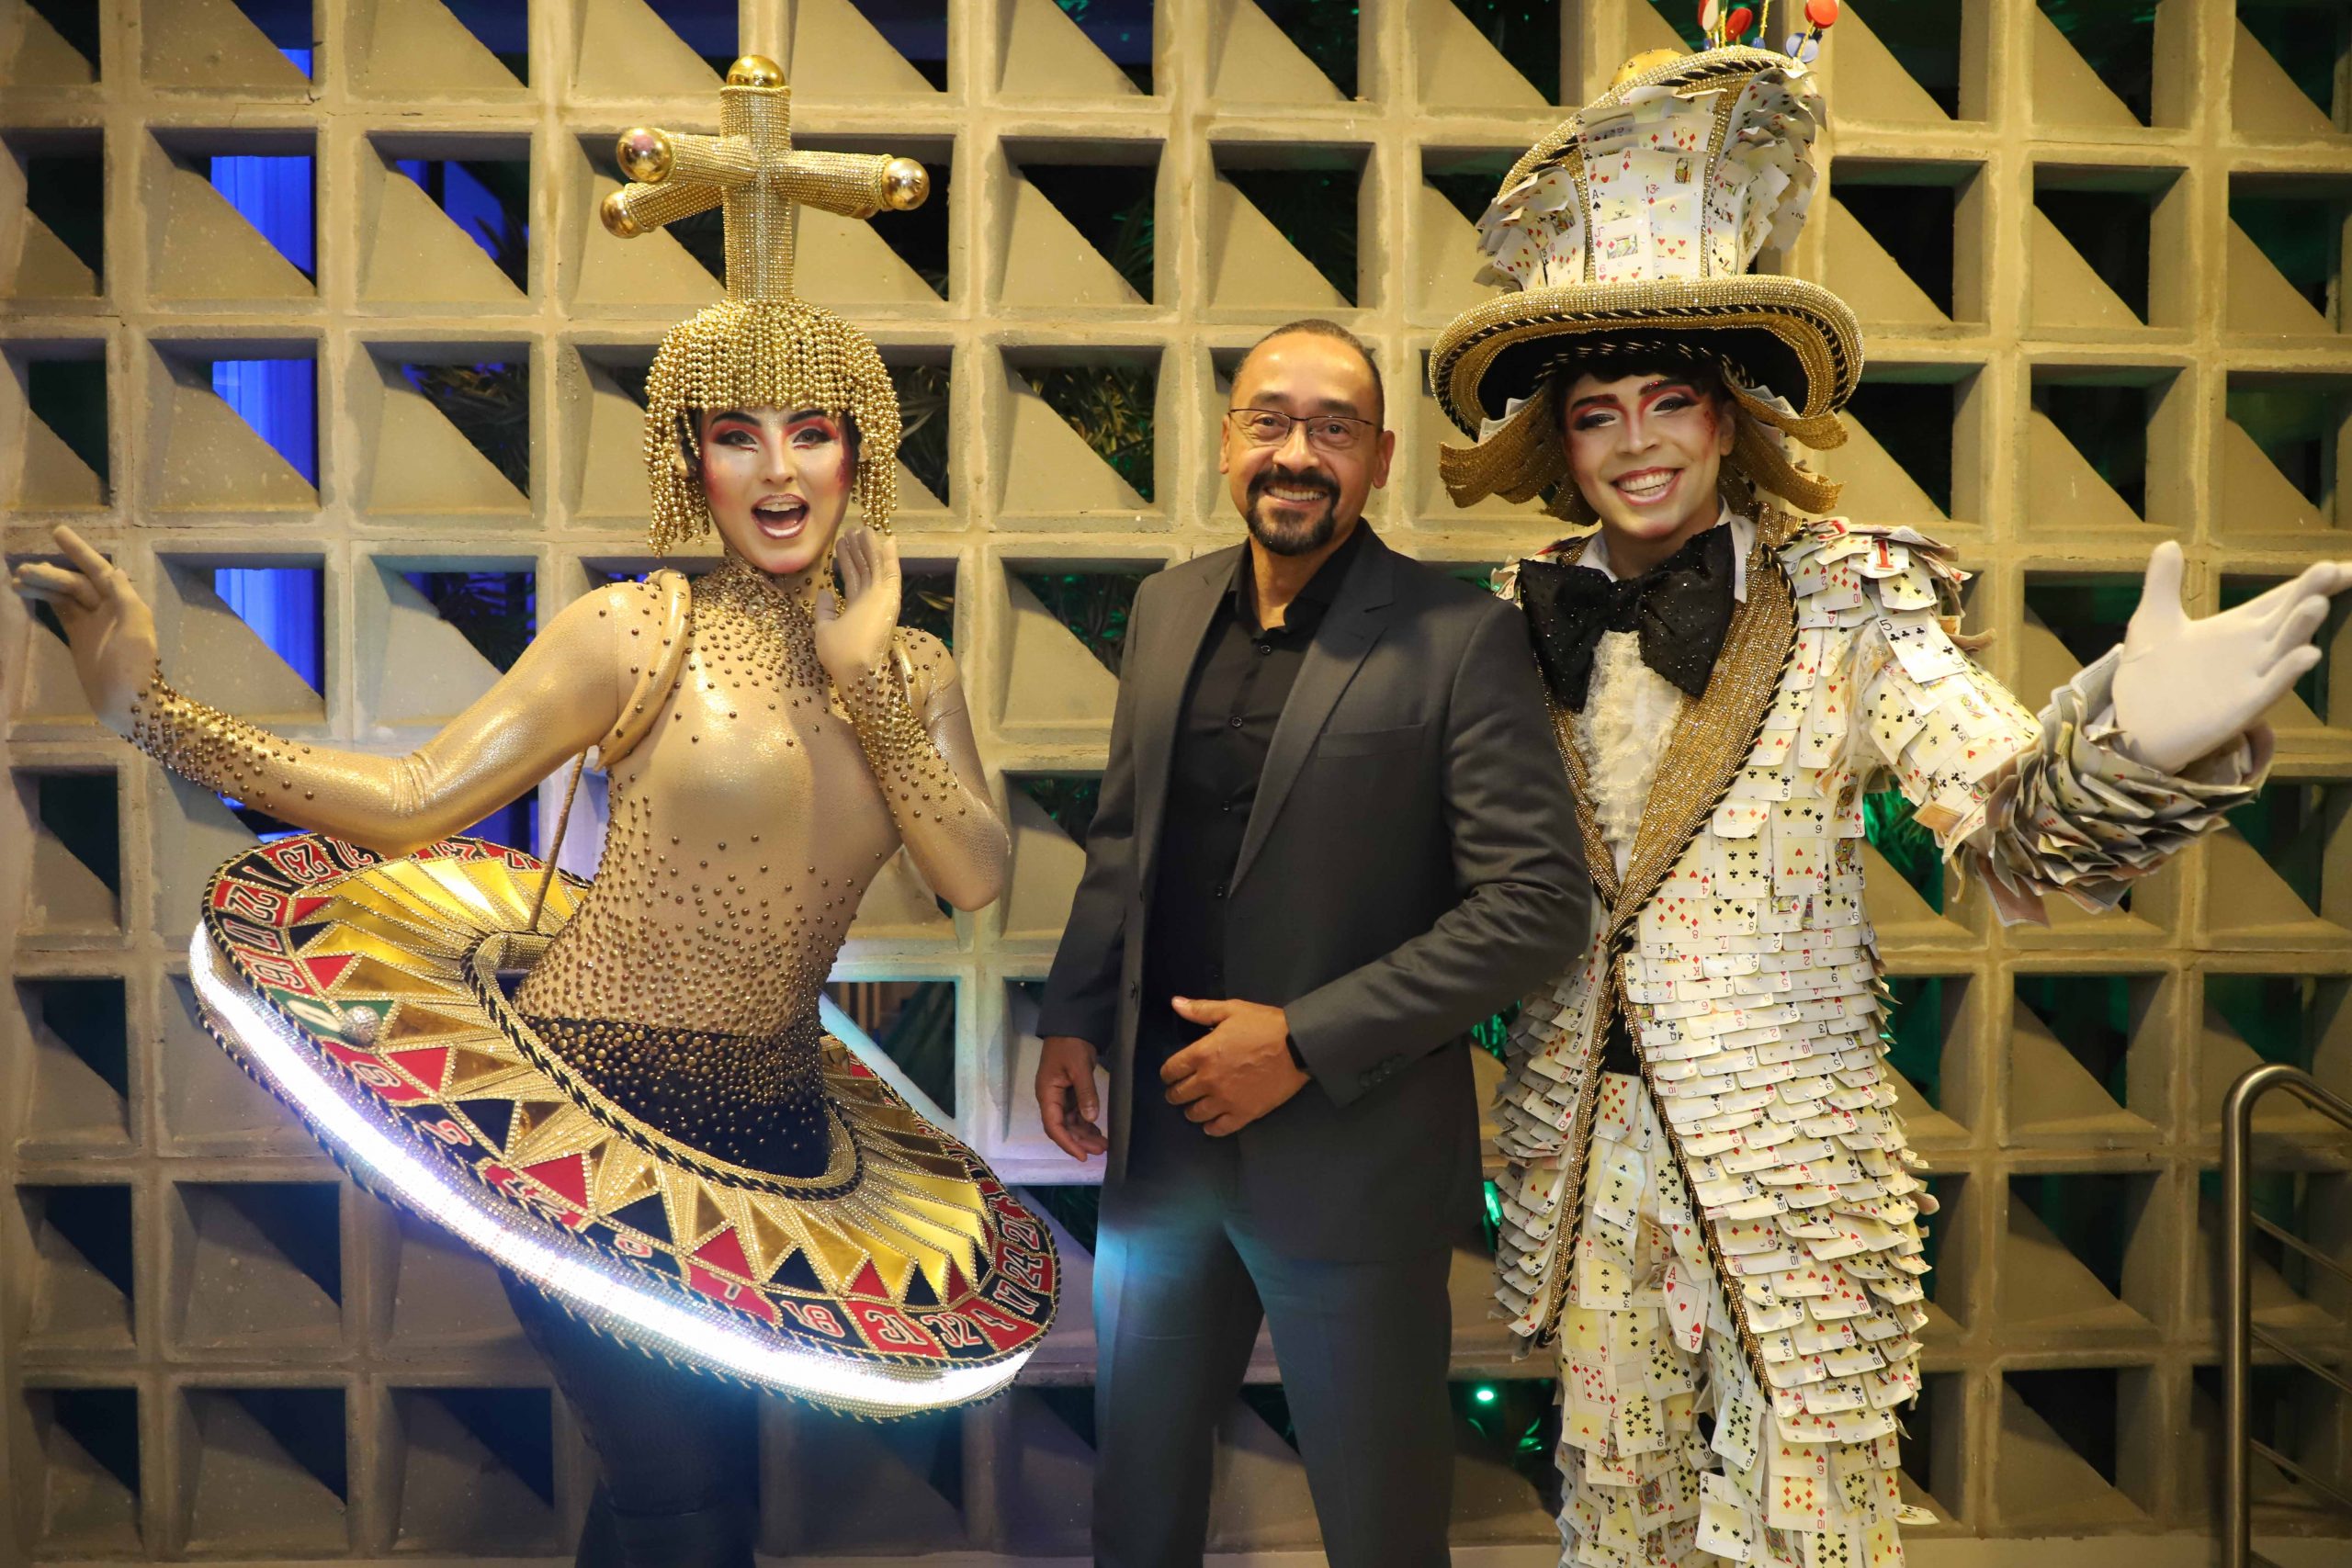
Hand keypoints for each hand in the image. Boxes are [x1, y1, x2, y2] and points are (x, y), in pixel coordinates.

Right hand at [10, 524, 159, 733]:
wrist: (128, 702)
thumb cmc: (134, 664)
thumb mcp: (135, 627)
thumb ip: (124, 596)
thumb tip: (114, 570)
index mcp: (125, 602)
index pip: (99, 569)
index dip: (79, 551)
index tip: (57, 532)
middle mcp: (109, 609)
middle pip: (76, 583)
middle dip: (51, 574)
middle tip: (22, 571)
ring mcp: (92, 623)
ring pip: (65, 595)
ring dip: (44, 585)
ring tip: (17, 580)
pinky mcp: (79, 638)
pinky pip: (61, 610)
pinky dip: (46, 600)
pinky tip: (28, 592)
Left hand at [813, 526, 901, 685]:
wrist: (855, 671)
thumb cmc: (838, 655)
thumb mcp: (824, 630)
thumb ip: (825, 610)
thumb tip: (824, 591)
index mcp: (856, 610)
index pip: (853, 579)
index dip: (847, 560)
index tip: (842, 544)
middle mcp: (871, 603)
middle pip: (864, 569)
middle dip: (858, 549)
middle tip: (852, 530)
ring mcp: (881, 600)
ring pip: (876, 566)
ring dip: (871, 547)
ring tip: (864, 527)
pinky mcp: (889, 599)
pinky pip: (889, 571)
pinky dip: (888, 555)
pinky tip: (887, 538)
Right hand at [1035, 1035, 1107, 1161]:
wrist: (1071, 1027)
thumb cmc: (1071, 1045)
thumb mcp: (1079, 1067)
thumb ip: (1086, 1093)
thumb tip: (1091, 1119)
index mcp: (1047, 1094)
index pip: (1054, 1126)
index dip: (1067, 1143)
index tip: (1082, 1156)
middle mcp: (1051, 1099)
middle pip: (1063, 1128)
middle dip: (1080, 1141)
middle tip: (1101, 1151)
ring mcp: (1060, 1097)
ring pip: (1070, 1124)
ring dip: (1085, 1135)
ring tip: (1104, 1145)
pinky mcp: (1070, 1094)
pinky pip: (1076, 1115)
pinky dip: (1087, 1125)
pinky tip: (1098, 1132)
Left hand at [1161, 997, 1308, 1136]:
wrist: (1297, 1046)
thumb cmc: (1264, 1025)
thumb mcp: (1232, 1010)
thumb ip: (1201, 1010)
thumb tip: (1175, 1003)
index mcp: (1202, 1054)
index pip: (1171, 1070)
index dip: (1167, 1073)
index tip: (1171, 1075)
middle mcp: (1208, 1080)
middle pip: (1179, 1095)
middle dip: (1175, 1093)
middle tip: (1179, 1092)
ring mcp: (1226, 1100)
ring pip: (1195, 1114)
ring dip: (1191, 1111)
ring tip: (1194, 1107)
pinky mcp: (1244, 1114)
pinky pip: (1219, 1128)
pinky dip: (1211, 1128)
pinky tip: (1210, 1124)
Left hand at [2113, 541, 2351, 772]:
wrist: (2131, 726)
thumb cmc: (2149, 676)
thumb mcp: (2153, 621)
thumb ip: (2163, 583)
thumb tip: (2169, 542)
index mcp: (2237, 628)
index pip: (2282, 598)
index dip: (2311, 582)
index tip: (2341, 565)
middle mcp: (2252, 651)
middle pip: (2289, 617)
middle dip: (2311, 594)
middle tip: (2335, 569)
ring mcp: (2249, 680)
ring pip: (2284, 651)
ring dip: (2300, 629)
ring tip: (2316, 605)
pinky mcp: (2240, 709)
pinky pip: (2270, 689)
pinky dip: (2287, 673)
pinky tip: (2307, 655)